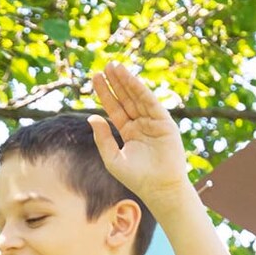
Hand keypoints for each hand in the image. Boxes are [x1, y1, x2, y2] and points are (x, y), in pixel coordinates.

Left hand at [87, 62, 188, 199]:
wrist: (158, 188)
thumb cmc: (135, 178)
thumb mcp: (112, 158)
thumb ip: (102, 138)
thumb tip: (91, 117)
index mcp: (128, 132)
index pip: (114, 108)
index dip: (106, 93)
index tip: (96, 78)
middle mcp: (140, 123)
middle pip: (125, 99)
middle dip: (115, 83)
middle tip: (104, 66)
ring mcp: (153, 121)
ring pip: (137, 97)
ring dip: (126, 81)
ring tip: (114, 67)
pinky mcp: (164, 121)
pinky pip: (150, 102)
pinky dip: (139, 89)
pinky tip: (129, 79)